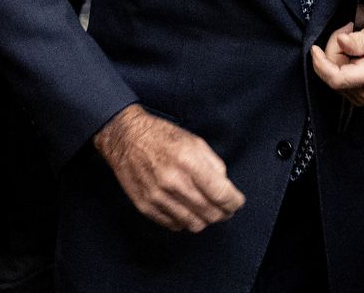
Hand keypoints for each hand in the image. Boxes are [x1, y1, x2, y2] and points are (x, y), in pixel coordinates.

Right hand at [93, 104, 243, 231]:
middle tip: (225, 208)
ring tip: (207, 210)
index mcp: (189, 162)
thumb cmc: (162, 137)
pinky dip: (185, 221)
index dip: (234, 202)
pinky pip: (174, 225)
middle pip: (209, 213)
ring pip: (193, 224)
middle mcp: (173, 182)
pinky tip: (186, 209)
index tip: (237, 202)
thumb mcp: (195, 141)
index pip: (220, 194)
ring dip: (205, 220)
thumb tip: (224, 187)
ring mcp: (157, 197)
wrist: (126, 139)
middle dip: (223, 213)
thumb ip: (214, 164)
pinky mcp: (145, 207)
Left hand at [311, 16, 363, 106]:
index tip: (315, 49)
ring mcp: (361, 96)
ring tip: (353, 40)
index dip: (321, 64)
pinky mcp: (358, 94)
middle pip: (332, 74)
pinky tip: (353, 52)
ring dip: (337, 55)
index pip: (336, 79)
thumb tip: (341, 41)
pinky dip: (340, 62)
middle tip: (348, 31)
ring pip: (333, 75)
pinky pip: (338, 78)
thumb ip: (359, 40)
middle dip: (334, 50)